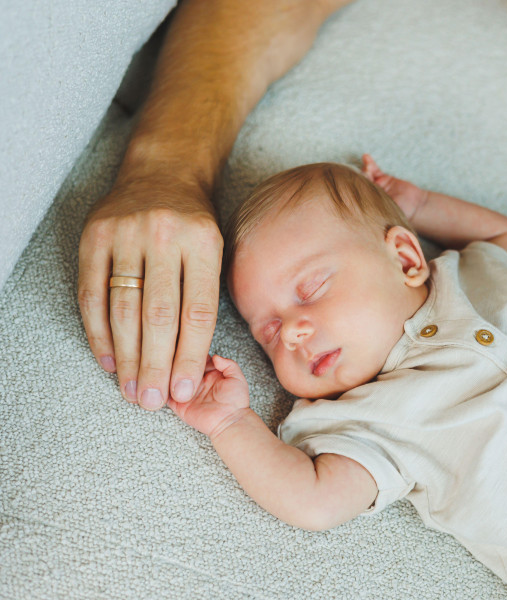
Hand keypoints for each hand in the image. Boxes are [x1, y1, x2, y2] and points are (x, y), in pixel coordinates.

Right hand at [78, 177, 222, 409]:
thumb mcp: (218, 249)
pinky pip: (91, 294)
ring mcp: (126, 235)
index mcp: (204, 243)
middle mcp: (164, 237)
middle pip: (159, 316)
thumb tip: (196, 362)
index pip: (198, 312)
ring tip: (132, 390)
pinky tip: (109, 360)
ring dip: (127, 357)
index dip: (190, 356)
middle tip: (154, 401)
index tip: (184, 390)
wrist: (163, 172)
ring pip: (124, 309)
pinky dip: (98, 333)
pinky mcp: (94, 237)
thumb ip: (207, 295)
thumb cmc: (195, 224)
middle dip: (157, 365)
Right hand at [168, 355, 249, 436]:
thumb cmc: (235, 401)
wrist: (230, 421)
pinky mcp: (179, 405)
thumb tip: (214, 356)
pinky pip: (166, 396)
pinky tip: (163, 382)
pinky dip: (162, 390)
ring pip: (171, 379)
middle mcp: (196, 381)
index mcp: (209, 372)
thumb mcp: (237, 377)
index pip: (196, 358)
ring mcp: (186, 392)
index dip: (192, 352)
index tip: (187, 347)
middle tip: (176, 358)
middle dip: (177, 361)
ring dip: (168, 374)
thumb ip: (228, 364)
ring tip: (170, 369)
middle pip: (181, 366)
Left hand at [361, 154, 426, 220]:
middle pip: (360, 183)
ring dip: (365, 169)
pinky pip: (375, 170)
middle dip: (359, 177)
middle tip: (363, 174)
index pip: (358, 194)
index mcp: (370, 204)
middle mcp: (371, 194)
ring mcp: (377, 185)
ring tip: (367, 166)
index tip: (354, 182)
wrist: (417, 205)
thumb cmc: (403, 212)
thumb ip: (377, 205)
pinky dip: (370, 163)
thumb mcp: (389, 211)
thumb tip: (364, 201)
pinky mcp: (384, 178)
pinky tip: (366, 157)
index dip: (355, 187)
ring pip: (367, 175)